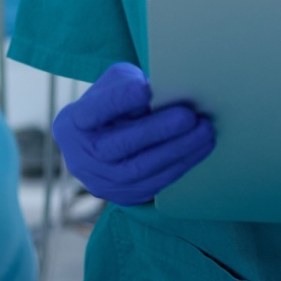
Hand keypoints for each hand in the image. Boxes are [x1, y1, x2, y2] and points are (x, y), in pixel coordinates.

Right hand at [52, 62, 214, 205]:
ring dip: (178, 150)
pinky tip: (200, 147)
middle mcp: (82, 155)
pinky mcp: (123, 196)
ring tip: (205, 130)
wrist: (97, 144)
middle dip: (158, 130)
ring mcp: (101, 180)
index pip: (95, 110)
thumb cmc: (110, 105)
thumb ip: (130, 84)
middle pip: (120, 144)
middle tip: (189, 115)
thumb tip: (166, 90)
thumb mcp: (112, 85)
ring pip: (141, 169)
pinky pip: (155, 183)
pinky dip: (180, 164)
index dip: (119, 100)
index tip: (145, 89)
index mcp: (74, 121)